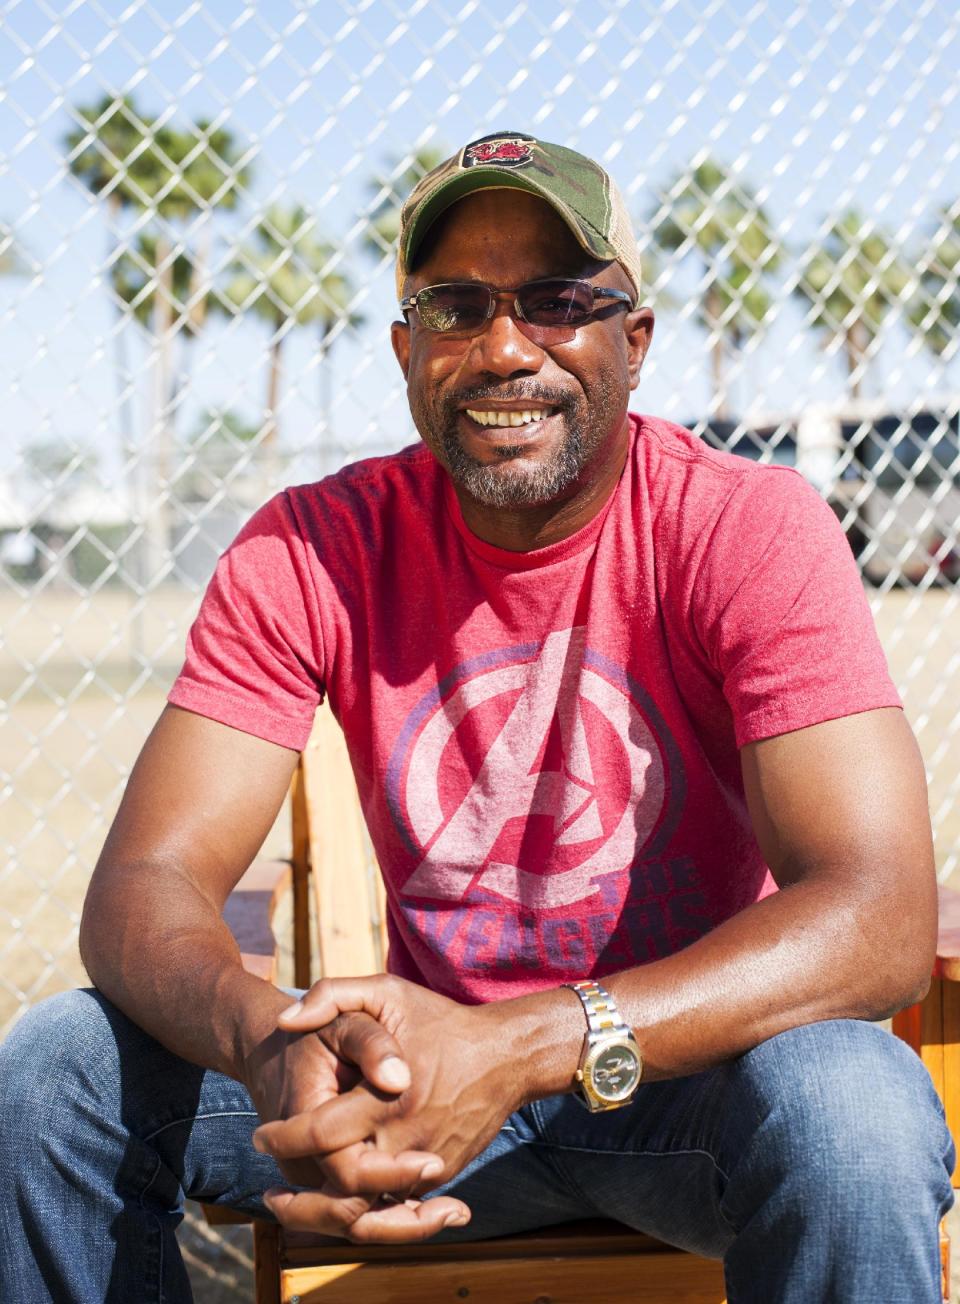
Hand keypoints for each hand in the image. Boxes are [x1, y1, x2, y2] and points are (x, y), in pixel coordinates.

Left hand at [254, 975, 529, 1233]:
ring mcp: (427, 1162)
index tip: (261, 1133)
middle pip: (340, 1183)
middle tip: (271, 1183)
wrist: (505, 1055)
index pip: (320, 1134)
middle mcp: (407, 1137)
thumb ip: (332, 995)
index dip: (283, 1138)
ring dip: (328, 1204)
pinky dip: (365, 1200)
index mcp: (388, 1095)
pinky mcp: (442, 1174)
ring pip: (368, 1204)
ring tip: (296, 1194)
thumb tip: (286, 1021)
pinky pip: (395, 1200)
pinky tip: (340, 1185)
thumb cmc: (439, 1020)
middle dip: (300, 1187)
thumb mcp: (386, 991)